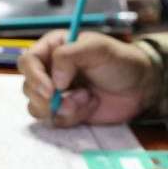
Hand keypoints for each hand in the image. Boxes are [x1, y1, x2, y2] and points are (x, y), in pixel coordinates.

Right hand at [19, 31, 155, 126]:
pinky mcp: (65, 112)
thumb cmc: (120, 61)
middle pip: (28, 87)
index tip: (51, 90)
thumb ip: (70, 56)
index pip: (27, 61)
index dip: (34, 76)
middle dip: (47, 98)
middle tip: (69, 100)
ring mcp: (56, 93)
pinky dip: (71, 117)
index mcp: (53, 48)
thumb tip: (54, 81)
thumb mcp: (98, 48)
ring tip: (87, 98)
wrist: (140, 87)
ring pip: (36, 107)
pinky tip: (91, 105)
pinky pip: (54, 120)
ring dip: (61, 108)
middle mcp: (50, 70)